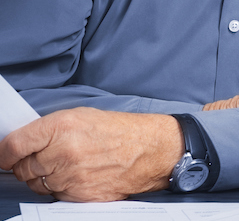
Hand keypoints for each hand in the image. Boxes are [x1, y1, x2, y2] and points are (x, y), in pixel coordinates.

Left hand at [0, 108, 181, 201]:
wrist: (150, 150)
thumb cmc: (118, 131)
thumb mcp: (81, 116)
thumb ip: (49, 130)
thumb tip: (21, 145)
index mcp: (62, 127)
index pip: (15, 145)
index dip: (5, 153)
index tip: (5, 156)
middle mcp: (64, 152)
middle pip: (23, 168)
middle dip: (28, 165)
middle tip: (44, 159)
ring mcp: (72, 176)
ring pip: (37, 184)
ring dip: (45, 178)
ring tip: (67, 166)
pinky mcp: (81, 194)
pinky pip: (56, 195)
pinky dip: (62, 188)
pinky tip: (78, 175)